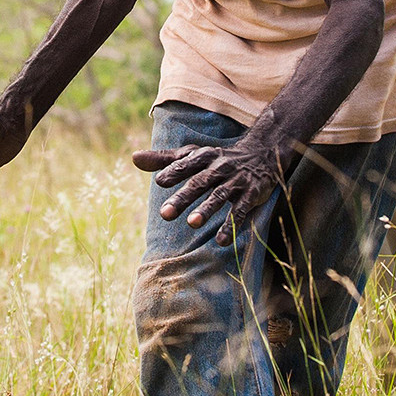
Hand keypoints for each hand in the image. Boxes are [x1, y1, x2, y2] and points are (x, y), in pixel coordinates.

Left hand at [133, 142, 283, 245]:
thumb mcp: (193, 155)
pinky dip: (231, 225)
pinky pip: (241, 210)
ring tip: (192, 224)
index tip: (159, 181)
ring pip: (219, 196)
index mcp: (203, 157)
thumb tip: (134, 158)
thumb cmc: (217, 159)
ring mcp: (236, 181)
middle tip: (165, 214)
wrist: (261, 155)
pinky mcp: (251, 195)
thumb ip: (164, 159)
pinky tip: (220, 241)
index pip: (186, 164)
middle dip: (183, 197)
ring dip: (206, 209)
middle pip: (199, 182)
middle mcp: (219, 168)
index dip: (174, 171)